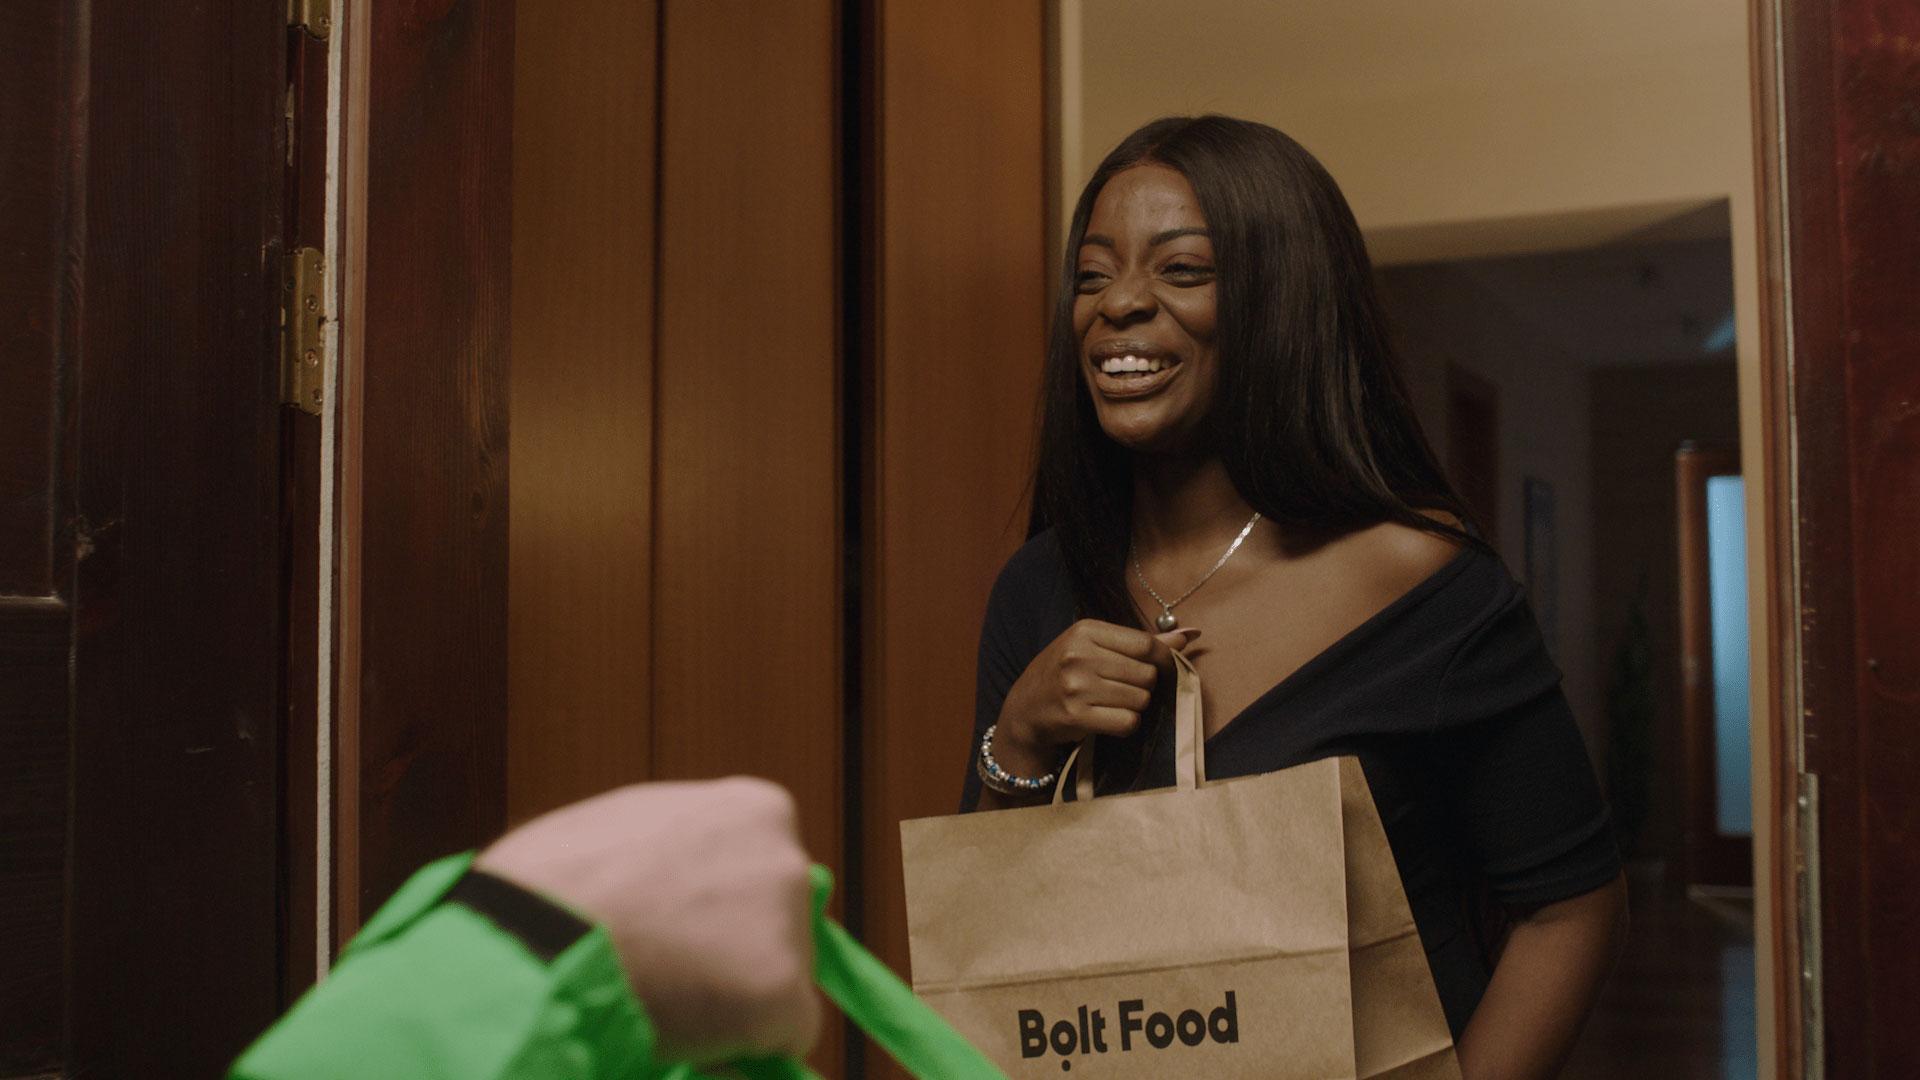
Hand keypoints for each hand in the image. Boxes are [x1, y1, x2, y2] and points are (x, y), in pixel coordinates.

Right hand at [476, 778, 818, 1064]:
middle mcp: (787, 859)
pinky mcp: (782, 997)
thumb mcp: (623, 832)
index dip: (718, 911)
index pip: (760, 870)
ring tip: (654, 997)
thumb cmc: (544, 885)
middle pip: (778, 927)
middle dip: (732, 954)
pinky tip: (679, 1036)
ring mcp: (791, 929)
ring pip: (777, 986)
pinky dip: (735, 1052)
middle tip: (664, 971)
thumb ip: (673, 856)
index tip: (677, 931)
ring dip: (729, 1002)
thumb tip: (674, 898)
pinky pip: (778, 1043)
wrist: (527, 938)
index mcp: (754, 809)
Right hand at [993, 619, 1197, 776]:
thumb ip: (1142, 643)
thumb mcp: (1093, 648)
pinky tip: (1108, 720)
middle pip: (1146, 675)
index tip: (1157, 671)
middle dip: (1143, 687)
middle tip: (1123, 691)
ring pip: (1140, 699)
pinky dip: (1125, 725)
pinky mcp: (1077, 715)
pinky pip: (1128, 722)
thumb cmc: (1064, 674)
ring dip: (1134, 707)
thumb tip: (1192, 633)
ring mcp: (1077, 686)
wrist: (1024, 710)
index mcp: (1086, 631)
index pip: (1145, 645)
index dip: (1162, 661)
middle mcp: (1080, 655)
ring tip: (1112, 704)